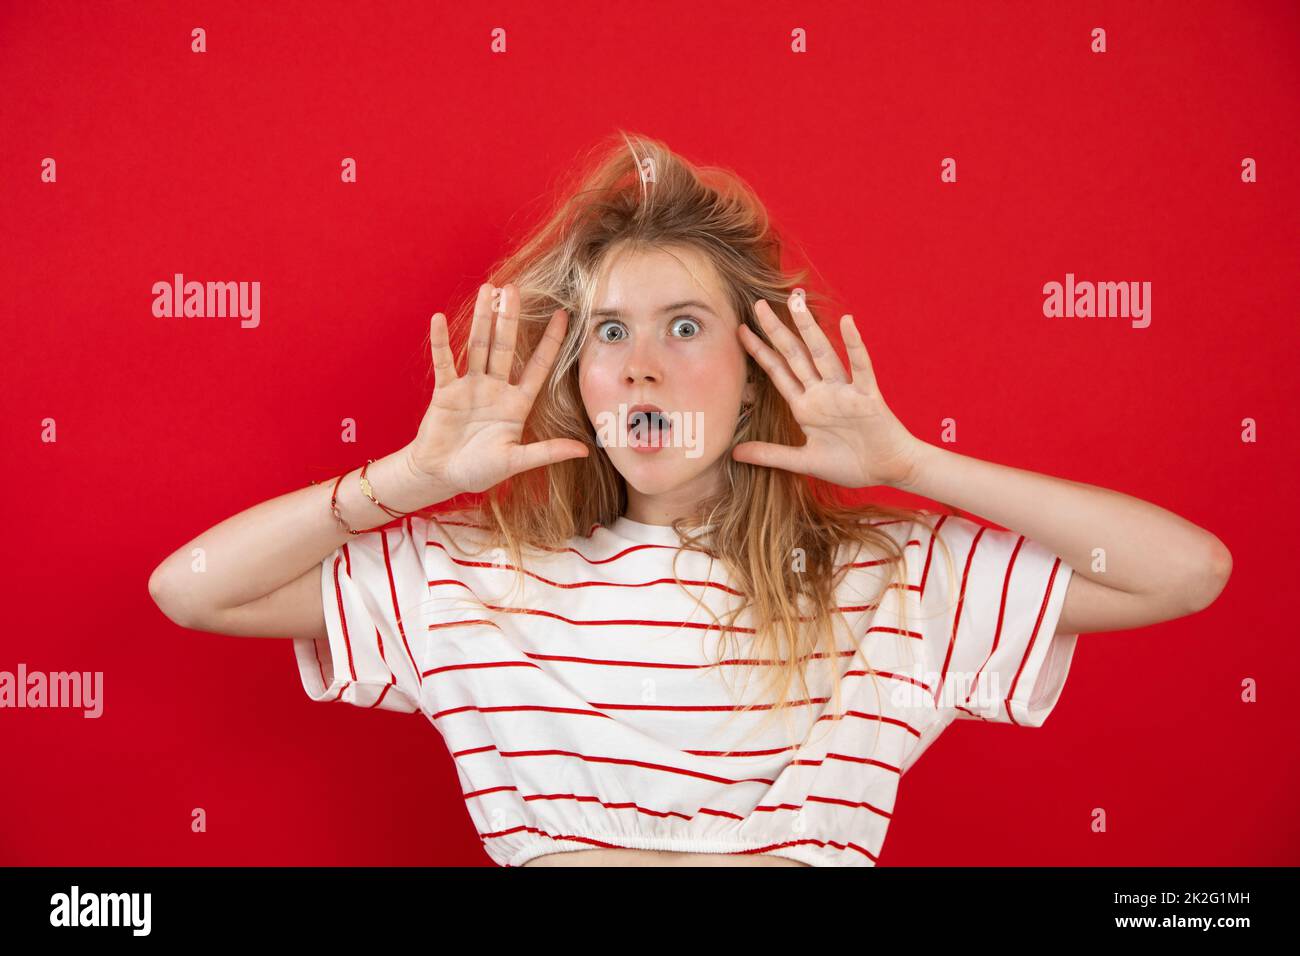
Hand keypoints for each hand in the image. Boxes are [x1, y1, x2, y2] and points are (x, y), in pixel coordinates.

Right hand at [406, 282, 588, 495]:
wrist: (440, 477)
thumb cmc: (478, 470)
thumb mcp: (516, 461)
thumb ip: (547, 451)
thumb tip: (585, 451)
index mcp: (516, 404)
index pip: (538, 366)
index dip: (550, 342)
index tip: (563, 315)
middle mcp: (495, 389)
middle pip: (505, 346)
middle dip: (510, 318)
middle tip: (514, 288)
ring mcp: (470, 386)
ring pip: (478, 346)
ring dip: (482, 319)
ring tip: (487, 290)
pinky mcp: (446, 391)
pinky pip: (445, 362)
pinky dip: (441, 342)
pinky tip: (440, 319)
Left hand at [732, 294, 921, 488]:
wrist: (888, 470)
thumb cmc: (850, 464)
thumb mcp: (804, 461)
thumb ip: (770, 454)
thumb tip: (734, 453)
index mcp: (806, 406)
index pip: (777, 372)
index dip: (760, 352)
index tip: (740, 331)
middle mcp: (822, 393)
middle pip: (795, 355)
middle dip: (776, 331)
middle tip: (758, 305)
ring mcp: (844, 392)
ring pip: (823, 354)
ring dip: (810, 329)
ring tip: (795, 302)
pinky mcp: (867, 397)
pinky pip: (861, 367)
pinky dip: (854, 346)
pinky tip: (848, 323)